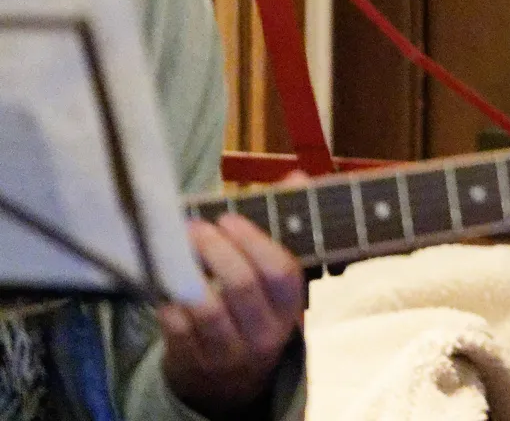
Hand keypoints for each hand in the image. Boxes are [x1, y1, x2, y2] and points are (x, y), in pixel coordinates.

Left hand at [157, 215, 305, 416]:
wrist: (233, 382)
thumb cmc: (256, 311)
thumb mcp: (277, 279)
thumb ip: (285, 225)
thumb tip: (296, 176)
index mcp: (291, 307)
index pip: (282, 273)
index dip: (253, 241)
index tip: (228, 218)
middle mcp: (264, 333)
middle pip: (241, 286)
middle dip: (215, 249)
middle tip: (194, 226)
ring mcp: (227, 351)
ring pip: (206, 307)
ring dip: (186, 271)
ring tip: (174, 245)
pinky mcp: (191, 362)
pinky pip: (174, 326)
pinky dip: (166, 297)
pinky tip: (162, 278)